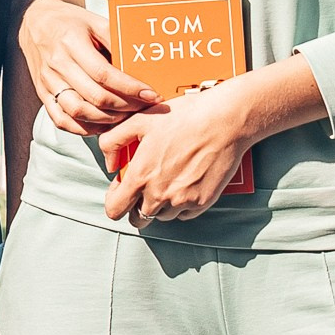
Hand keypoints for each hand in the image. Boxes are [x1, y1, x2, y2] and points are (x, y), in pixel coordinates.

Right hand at [19, 0, 147, 136]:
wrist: (36, 23)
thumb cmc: (71, 22)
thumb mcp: (96, 22)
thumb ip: (117, 41)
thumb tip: (142, 64)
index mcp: (72, 43)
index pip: (104, 74)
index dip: (130, 88)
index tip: (151, 95)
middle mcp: (58, 64)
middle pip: (94, 96)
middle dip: (125, 107)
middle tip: (144, 107)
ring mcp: (48, 81)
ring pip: (78, 112)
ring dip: (107, 120)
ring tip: (126, 116)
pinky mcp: (43, 93)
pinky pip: (61, 120)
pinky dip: (84, 128)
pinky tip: (103, 124)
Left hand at [102, 88, 250, 227]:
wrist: (225, 120)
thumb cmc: (184, 116)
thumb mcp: (139, 119)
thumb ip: (113, 141)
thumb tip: (110, 164)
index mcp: (141, 176)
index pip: (115, 210)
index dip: (114, 201)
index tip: (121, 190)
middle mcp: (160, 194)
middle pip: (139, 218)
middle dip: (136, 205)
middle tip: (145, 185)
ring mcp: (182, 201)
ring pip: (162, 216)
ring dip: (160, 204)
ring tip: (168, 178)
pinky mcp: (202, 202)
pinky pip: (184, 213)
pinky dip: (181, 203)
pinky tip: (184, 181)